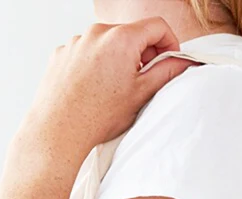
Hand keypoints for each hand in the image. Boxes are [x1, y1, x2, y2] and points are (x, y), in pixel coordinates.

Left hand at [17, 18, 193, 156]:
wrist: (59, 130)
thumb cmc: (98, 116)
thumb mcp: (141, 95)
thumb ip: (166, 72)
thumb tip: (182, 62)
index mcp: (122, 38)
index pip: (157, 26)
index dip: (170, 43)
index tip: (170, 60)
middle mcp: (98, 32)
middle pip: (131, 34)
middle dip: (142, 54)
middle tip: (144, 81)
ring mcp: (77, 41)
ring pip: (108, 44)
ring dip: (118, 60)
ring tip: (115, 90)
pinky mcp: (63, 52)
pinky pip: (87, 53)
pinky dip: (96, 65)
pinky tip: (94, 90)